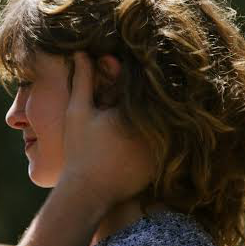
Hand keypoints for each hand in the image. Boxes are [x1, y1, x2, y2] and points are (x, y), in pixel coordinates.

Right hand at [58, 52, 153, 210]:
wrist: (88, 193)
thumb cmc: (80, 151)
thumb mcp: (78, 112)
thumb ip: (84, 81)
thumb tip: (81, 52)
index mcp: (135, 112)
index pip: (139, 85)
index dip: (127, 76)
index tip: (118, 69)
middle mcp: (155, 129)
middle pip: (154, 103)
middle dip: (143, 95)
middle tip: (132, 89)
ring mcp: (162, 149)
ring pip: (162, 123)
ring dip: (156, 115)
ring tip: (147, 108)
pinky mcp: (163, 164)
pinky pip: (166, 144)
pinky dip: (159, 136)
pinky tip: (147, 133)